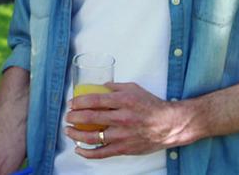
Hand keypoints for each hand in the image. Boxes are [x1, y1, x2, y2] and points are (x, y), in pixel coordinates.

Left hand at [65, 82, 187, 158]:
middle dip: (74, 117)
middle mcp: (122, 118)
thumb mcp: (133, 88)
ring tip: (68, 130)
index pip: (94, 100)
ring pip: (93, 137)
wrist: (170, 124)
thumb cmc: (151, 105)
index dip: (78, 102)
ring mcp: (123, 135)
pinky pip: (102, 153)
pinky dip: (88, 153)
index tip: (71, 103)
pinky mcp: (124, 148)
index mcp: (123, 101)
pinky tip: (78, 149)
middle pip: (90, 118)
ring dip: (76, 134)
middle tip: (68, 116)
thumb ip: (114, 86)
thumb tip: (97, 86)